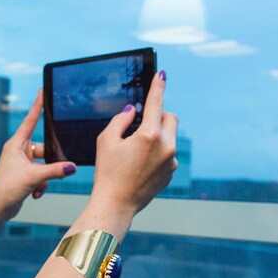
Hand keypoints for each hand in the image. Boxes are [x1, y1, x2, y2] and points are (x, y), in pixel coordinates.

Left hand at [0, 90, 76, 222]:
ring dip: (45, 178)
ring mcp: (20, 163)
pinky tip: (35, 194)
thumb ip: (55, 171)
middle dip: (49, 164)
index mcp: (16, 144)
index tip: (42, 92)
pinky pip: (40, 175)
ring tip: (37, 188)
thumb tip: (72, 167)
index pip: (30, 120)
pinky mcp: (23, 175)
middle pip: (44, 149)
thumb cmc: (7, 188)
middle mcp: (18, 151)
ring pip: (44, 165)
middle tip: (50, 173)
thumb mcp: (35, 177)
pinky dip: (40, 184)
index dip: (38, 106)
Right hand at [90, 72, 177, 215]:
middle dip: (159, 116)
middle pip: (171, 117)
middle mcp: (166, 146)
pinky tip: (140, 165)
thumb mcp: (106, 141)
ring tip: (136, 151)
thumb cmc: (107, 173)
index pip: (156, 103)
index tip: (162, 74)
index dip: (158, 86)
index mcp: (149, 135)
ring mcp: (171, 160)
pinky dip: (157, 153)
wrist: (116, 203)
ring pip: (169, 137)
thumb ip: (120, 120)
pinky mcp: (171, 172)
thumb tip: (132, 111)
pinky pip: (168, 154)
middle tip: (141, 124)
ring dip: (157, 136)